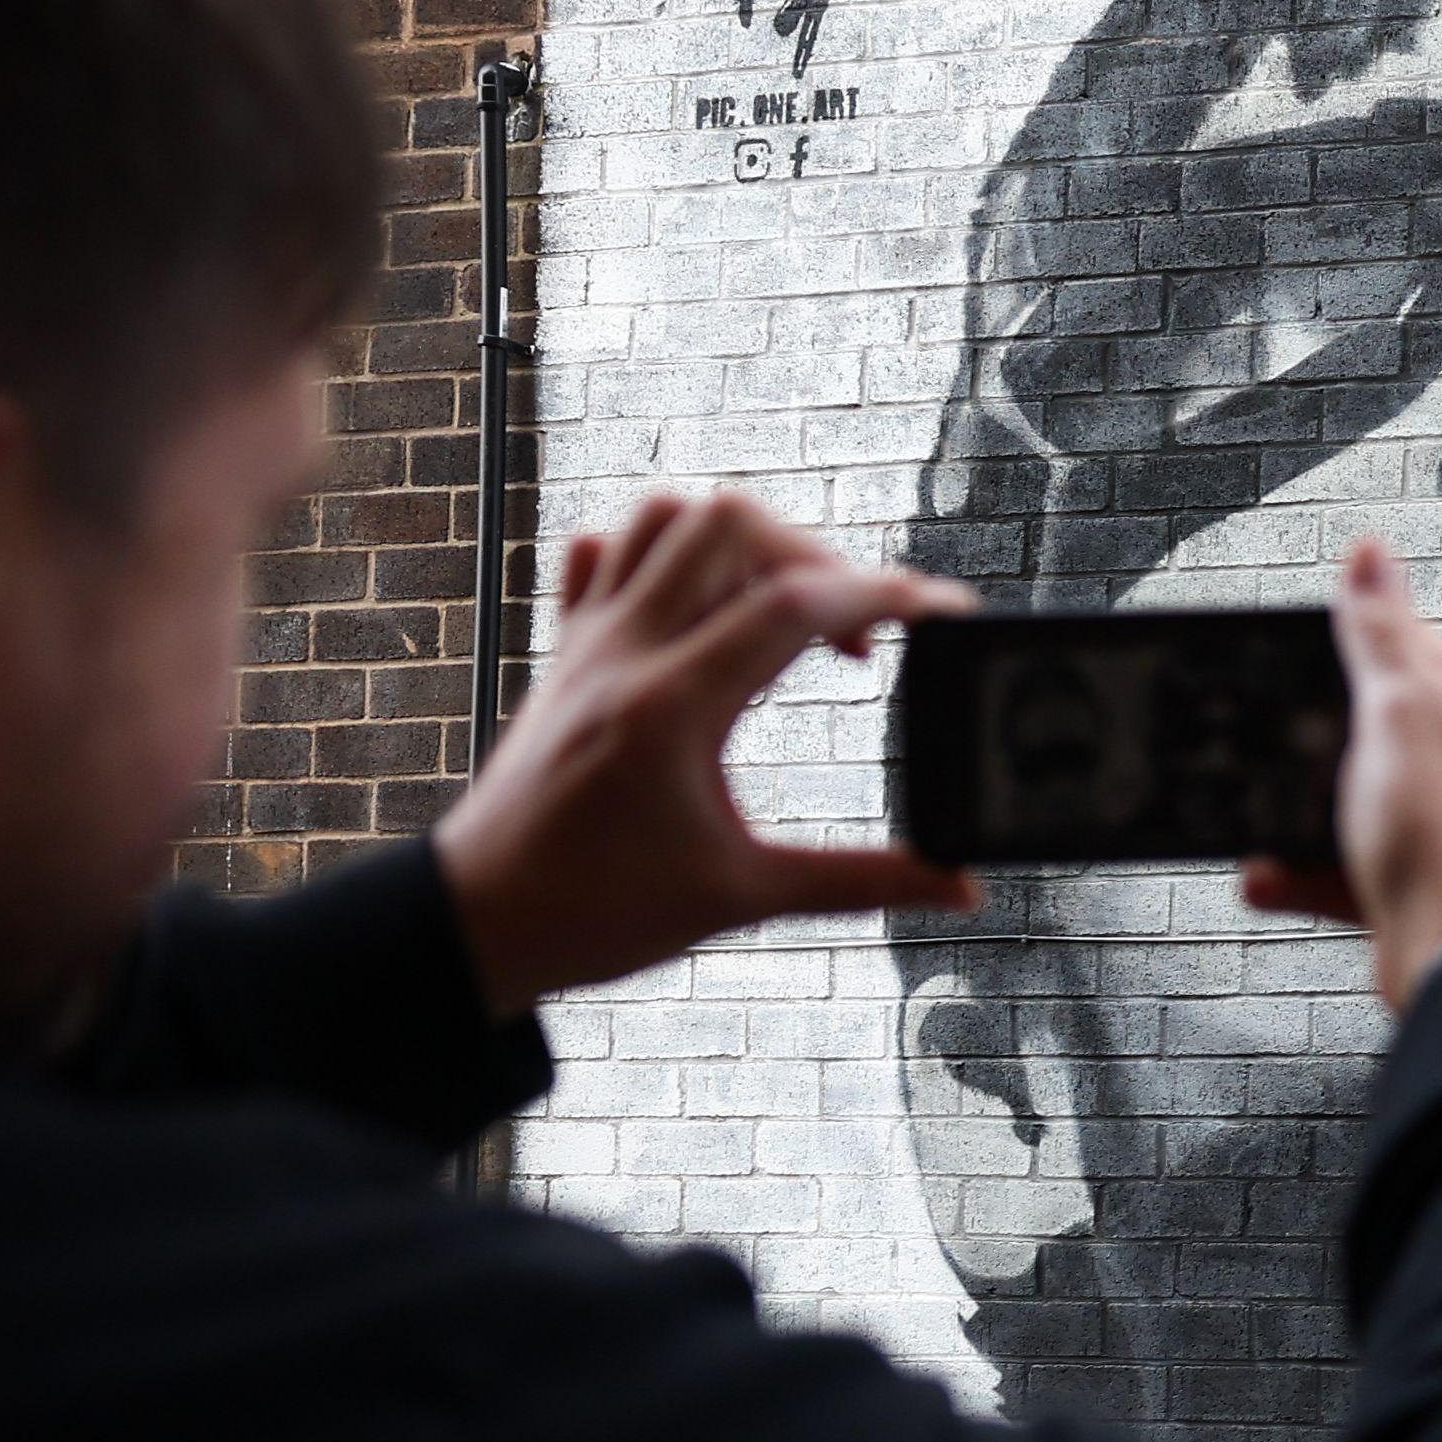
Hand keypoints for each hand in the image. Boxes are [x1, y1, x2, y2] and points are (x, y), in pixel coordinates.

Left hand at [432, 492, 978, 1017]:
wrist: (479, 920)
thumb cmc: (599, 912)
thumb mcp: (744, 897)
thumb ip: (862, 881)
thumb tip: (963, 884)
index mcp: (672, 707)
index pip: (796, 605)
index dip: (889, 595)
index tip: (949, 612)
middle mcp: (625, 652)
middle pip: (730, 526)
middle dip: (817, 556)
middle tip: (856, 631)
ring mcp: (588, 642)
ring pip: (667, 520)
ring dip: (746, 545)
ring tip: (788, 611)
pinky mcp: (565, 649)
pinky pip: (606, 552)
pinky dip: (664, 554)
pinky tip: (703, 608)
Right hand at [1237, 536, 1441, 1012]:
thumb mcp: (1398, 707)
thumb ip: (1377, 631)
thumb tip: (1371, 550)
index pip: (1403, 643)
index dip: (1341, 648)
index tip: (1287, 659)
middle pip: (1364, 724)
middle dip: (1305, 740)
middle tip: (1262, 744)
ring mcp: (1437, 823)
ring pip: (1344, 800)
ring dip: (1292, 814)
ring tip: (1255, 823)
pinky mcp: (1410, 883)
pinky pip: (1337, 867)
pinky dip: (1298, 873)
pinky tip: (1267, 876)